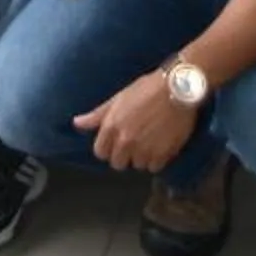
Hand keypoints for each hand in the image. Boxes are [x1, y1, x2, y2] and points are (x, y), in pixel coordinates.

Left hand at [75, 68, 198, 172]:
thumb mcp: (118, 98)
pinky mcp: (163, 155)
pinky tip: (161, 145)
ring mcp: (144, 149)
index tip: (116, 142)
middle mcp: (125, 141)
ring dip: (142, 157)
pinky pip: (155, 167)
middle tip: (134, 141)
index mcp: (111, 126)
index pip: (100, 153)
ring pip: (137, 165)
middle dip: (124, 155)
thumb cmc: (146, 89)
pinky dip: (157, 159)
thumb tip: (76, 123)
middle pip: (118, 163)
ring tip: (150, 140)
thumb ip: (97, 115)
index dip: (108, 148)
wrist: (178, 88)